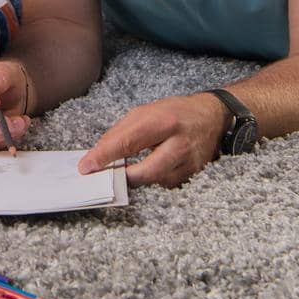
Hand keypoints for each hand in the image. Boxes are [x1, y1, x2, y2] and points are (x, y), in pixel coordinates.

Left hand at [77, 93, 226, 187]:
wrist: (212, 117)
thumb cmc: (174, 112)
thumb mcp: (144, 112)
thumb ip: (120, 133)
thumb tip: (97, 155)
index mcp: (164, 121)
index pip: (129, 142)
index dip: (105, 156)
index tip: (86, 167)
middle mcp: (180, 143)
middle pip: (145, 172)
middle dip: (123, 177)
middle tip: (107, 175)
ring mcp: (190, 162)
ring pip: (155, 182)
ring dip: (138, 179)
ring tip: (128, 170)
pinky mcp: (194, 175)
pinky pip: (166, 185)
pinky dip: (153, 181)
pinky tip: (148, 171)